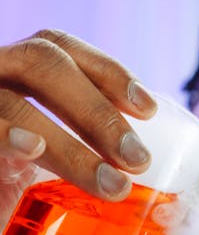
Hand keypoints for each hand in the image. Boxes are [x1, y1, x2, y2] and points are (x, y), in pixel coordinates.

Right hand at [0, 29, 156, 204]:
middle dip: (98, 111)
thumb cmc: (13, 178)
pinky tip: (33, 149)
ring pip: (14, 102)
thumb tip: (144, 169)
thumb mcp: (51, 153)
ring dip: (70, 146)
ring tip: (111, 184)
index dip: (108, 71)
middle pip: (44, 64)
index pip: (62, 50)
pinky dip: (5, 135)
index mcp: (20, 74)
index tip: (148, 109)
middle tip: (137, 159)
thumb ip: (86, 145)